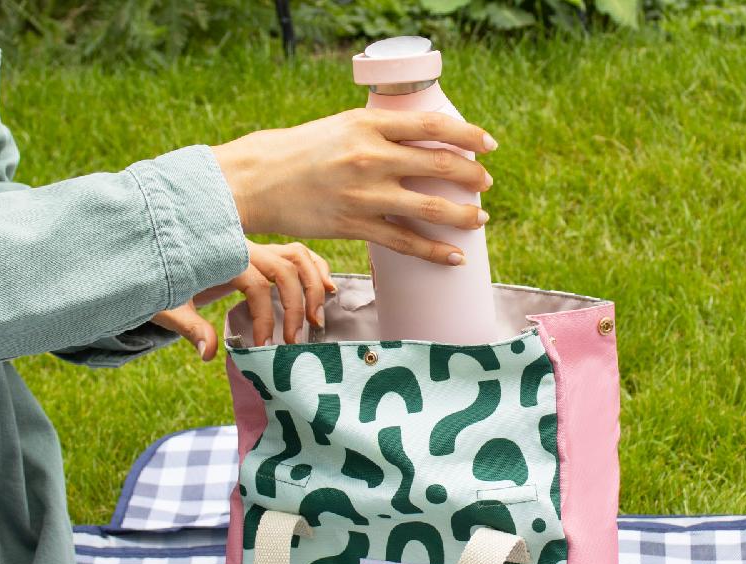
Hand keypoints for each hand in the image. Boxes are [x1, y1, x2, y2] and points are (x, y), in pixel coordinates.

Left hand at [152, 239, 334, 360]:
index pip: (256, 287)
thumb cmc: (164, 283)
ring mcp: (257, 248)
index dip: (264, 319)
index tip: (262, 347)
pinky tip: (329, 290)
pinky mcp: (265, 254)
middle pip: (285, 269)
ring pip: (298, 257)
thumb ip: (190, 327)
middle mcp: (243, 248)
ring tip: (318, 320)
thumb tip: (209, 353)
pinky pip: (298, 254)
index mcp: (221, 259)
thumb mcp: (168, 305)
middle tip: (295, 341)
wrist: (160, 257)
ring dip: (314, 287)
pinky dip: (317, 268)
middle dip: (296, 306)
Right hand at [212, 109, 496, 265]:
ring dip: (462, 215)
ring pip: (429, 206)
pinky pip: (406, 242)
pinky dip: (435, 251)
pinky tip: (455, 257)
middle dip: (471, 176)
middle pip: (438, 165)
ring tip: (480, 220)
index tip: (488, 144)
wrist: (256, 181)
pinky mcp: (356, 226)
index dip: (467, 134)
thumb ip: (378, 134)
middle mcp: (370, 157)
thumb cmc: (298, 152)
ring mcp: (365, 194)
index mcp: (368, 125)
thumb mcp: (340, 127)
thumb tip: (417, 144)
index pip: (432, 125)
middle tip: (486, 184)